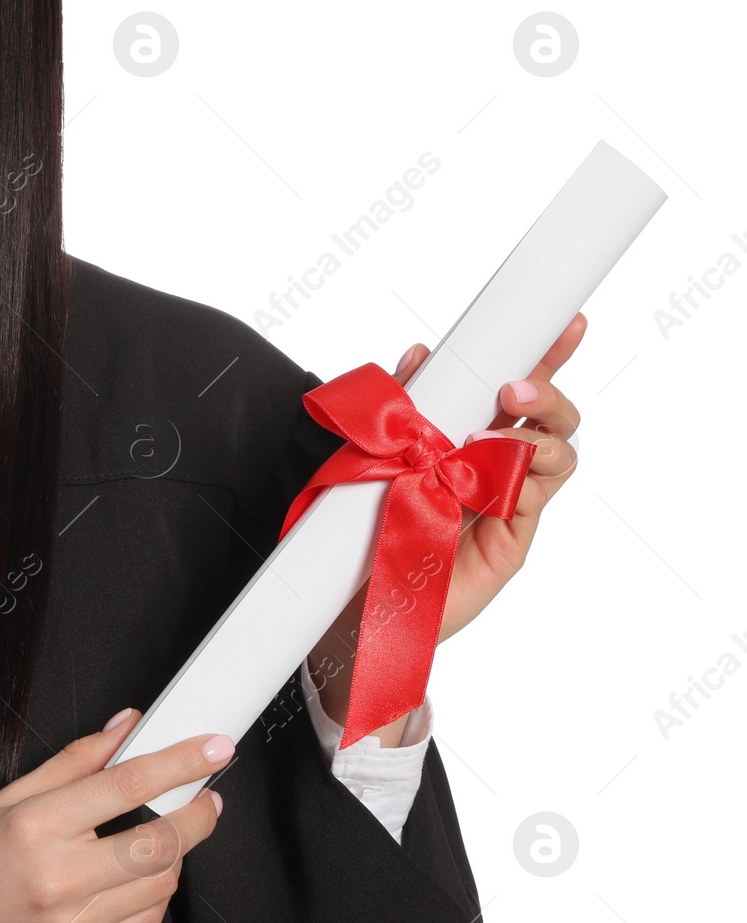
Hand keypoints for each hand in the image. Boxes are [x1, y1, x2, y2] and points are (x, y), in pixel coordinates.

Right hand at [0, 709, 227, 922]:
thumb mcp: (10, 795)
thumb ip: (75, 760)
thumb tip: (125, 729)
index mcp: (37, 824)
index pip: (126, 784)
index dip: (179, 763)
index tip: (213, 748)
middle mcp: (58, 876)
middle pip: (159, 842)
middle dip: (197, 815)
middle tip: (205, 797)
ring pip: (159, 886)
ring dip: (177, 856)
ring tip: (166, 836)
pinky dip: (155, 894)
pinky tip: (142, 876)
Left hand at [310, 314, 585, 739]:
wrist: (355, 600)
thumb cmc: (365, 523)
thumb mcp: (376, 450)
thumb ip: (403, 404)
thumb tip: (421, 352)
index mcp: (469, 434)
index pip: (517, 387)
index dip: (545, 355)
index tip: (567, 321)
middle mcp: (496, 464)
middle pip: (552, 418)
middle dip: (548, 390)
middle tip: (514, 387)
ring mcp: (508, 501)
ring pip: (559, 455)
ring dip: (536, 434)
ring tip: (493, 431)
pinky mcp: (510, 539)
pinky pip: (533, 497)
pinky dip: (519, 475)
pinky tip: (488, 467)